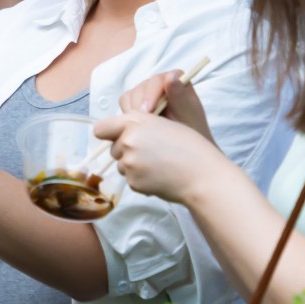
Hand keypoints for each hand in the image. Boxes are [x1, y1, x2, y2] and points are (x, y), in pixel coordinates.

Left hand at [92, 111, 215, 203]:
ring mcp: (129, 163)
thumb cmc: (190, 146)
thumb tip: (122, 133)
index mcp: (135, 121)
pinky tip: (160, 176)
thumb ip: (139, 125)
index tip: (117, 137)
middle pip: (112, 148)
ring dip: (133, 166)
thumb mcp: (164, 124)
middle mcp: (128, 141)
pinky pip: (131, 180)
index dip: (109, 133)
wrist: (203, 174)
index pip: (102, 128)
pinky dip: (142, 180)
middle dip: (125, 151)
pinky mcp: (134, 182)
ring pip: (121, 165)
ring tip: (158, 165)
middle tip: (149, 153)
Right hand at [118, 69, 216, 146]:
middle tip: (143, 124)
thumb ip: (180, 96)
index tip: (149, 111)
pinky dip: (128, 115)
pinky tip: (138, 127)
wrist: (185, 146)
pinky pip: (125, 103)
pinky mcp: (136, 101)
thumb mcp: (189, 115)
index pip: (158, 80)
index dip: (151, 94)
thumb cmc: (192, 130)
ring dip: (134, 112)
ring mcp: (147, 91)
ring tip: (143, 128)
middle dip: (141, 106)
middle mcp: (161, 82)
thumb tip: (171, 76)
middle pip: (142, 87)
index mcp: (177, 79)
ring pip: (131, 95)